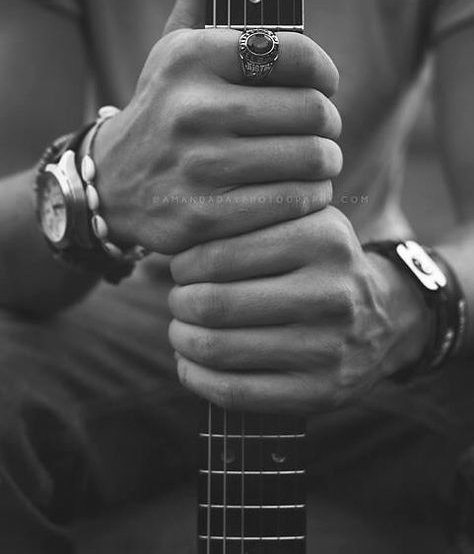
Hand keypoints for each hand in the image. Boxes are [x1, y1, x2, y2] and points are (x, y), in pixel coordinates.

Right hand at [92, 0, 340, 254]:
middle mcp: (192, 109)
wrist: (112, 183)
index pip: (296, 55)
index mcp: (192, 57)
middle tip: (323, 130)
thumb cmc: (163, 107)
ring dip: (325, 163)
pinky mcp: (204, 217)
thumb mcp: (172, 45)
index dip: (325, 72)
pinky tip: (299, 191)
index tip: (324, 84)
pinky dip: (308, 198)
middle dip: (329, 123)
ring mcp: (197, 167)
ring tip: (316, 161)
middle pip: (312, 113)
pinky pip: (290, 204)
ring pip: (309, 161)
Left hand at [168, 207, 430, 413]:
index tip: (182, 267)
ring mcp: (327, 348)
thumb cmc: (323, 265)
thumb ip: (251, 219)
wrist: (386, 318)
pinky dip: (196, 378)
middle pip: (213, 303)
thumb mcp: (304, 222)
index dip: (185, 264)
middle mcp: (330, 292)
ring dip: (182, 339)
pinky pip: (233, 393)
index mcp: (322, 239)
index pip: (218, 253)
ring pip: (218, 349)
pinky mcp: (320, 394)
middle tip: (178, 299)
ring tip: (182, 330)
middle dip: (179, 302)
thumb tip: (175, 241)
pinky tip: (189, 364)